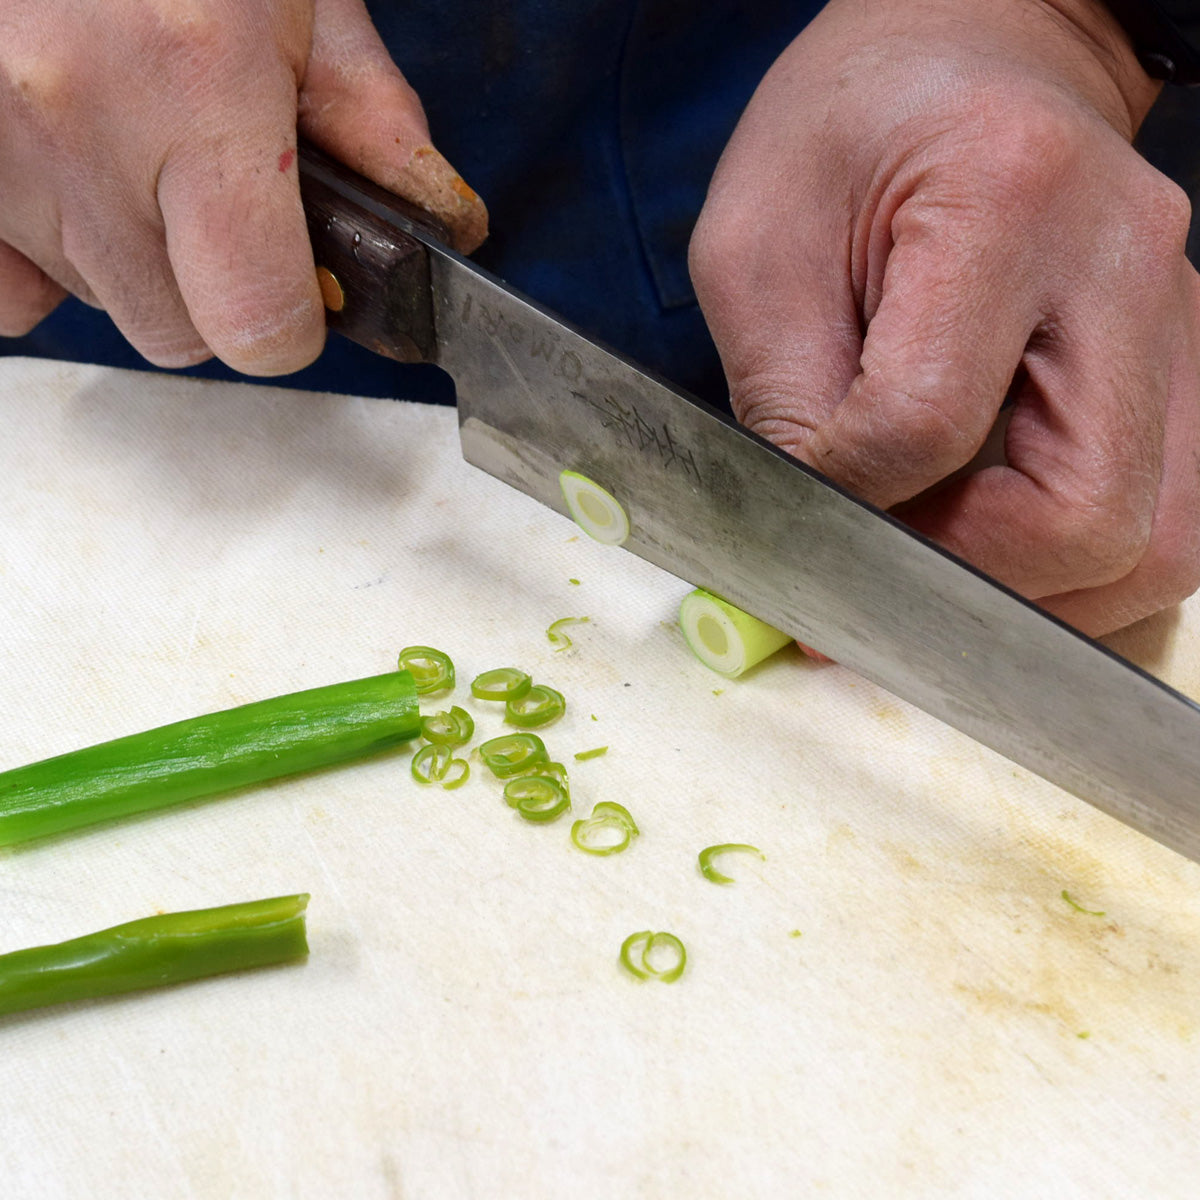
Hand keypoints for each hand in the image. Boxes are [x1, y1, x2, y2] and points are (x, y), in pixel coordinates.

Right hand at [0, 0, 486, 372]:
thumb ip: (371, 119)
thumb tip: (439, 226)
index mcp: (198, 81)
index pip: (255, 320)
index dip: (289, 327)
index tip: (297, 300)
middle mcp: (81, 123)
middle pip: (178, 329)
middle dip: (212, 288)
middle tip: (216, 199)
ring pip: (98, 300)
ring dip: (133, 256)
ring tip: (139, 149)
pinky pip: (8, 295)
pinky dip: (41, 258)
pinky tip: (70, 190)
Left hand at [689, 0, 1199, 636]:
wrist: (962, 60)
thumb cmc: (845, 142)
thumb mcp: (757, 251)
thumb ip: (780, 405)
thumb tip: (816, 547)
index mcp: (1004, 199)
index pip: (926, 424)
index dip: (848, 495)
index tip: (804, 500)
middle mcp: (1124, 264)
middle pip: (1087, 515)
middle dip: (966, 576)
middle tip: (882, 561)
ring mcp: (1178, 321)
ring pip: (1155, 547)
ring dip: (1034, 592)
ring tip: (938, 555)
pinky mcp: (1185, 367)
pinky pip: (1168, 522)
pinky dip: (1078, 568)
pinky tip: (999, 544)